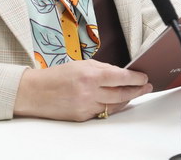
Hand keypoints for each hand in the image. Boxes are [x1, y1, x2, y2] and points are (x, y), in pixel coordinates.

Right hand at [13, 60, 151, 120]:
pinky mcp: (82, 117)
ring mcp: (86, 107)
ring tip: (136, 93)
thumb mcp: (80, 64)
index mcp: (89, 76)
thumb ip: (101, 68)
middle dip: (137, 90)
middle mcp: (89, 93)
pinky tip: (118, 101)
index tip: (144, 77)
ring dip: (127, 99)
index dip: (135, 78)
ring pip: (114, 105)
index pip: (120, 77)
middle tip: (146, 86)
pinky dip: (112, 106)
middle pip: (121, 93)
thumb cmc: (55, 76)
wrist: (34, 93)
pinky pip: (102, 112)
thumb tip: (120, 73)